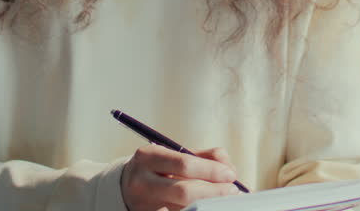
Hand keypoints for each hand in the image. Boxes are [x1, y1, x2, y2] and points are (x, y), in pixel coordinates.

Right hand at [120, 144, 240, 210]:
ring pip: (184, 208)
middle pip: (184, 191)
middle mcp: (142, 182)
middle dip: (214, 191)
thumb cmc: (159, 168)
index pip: (185, 164)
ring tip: (224, 199)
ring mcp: (145, 205)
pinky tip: (207, 207)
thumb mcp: (173, 154)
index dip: (212, 171)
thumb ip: (203, 157)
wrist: (126, 187)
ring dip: (208, 204)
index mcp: (148, 157)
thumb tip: (228, 168)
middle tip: (233, 190)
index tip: (231, 174)